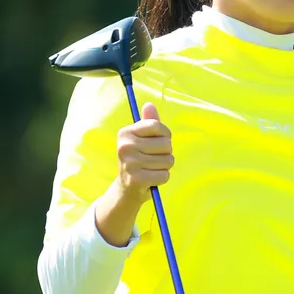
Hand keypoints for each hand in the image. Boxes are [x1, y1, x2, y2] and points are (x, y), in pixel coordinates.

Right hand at [94, 102, 172, 246]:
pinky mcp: (137, 179)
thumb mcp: (142, 139)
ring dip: (165, 167)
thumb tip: (149, 105)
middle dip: (166, 153)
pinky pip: (165, 175)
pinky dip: (162, 178)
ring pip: (168, 160)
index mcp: (125, 133)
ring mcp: (130, 163)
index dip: (165, 135)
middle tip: (152, 159)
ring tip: (152, 169)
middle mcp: (125, 146)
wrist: (127, 188)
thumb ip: (149, 122)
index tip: (157, 142)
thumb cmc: (139, 160)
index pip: (158, 126)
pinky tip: (151, 179)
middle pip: (166, 144)